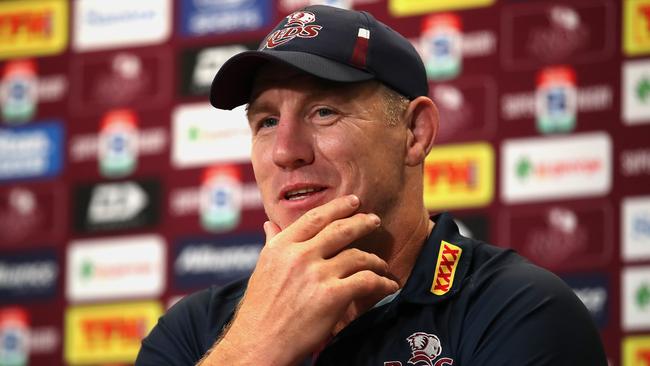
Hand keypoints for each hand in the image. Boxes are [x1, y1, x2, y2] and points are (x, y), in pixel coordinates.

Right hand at [203, 195, 398, 365]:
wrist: (259, 345)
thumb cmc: (259, 311)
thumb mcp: (262, 269)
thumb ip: (272, 244)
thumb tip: (269, 224)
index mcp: (281, 246)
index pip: (315, 218)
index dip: (338, 207)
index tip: (353, 202)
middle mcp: (300, 255)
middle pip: (340, 230)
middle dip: (362, 222)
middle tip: (375, 221)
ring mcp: (317, 274)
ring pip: (358, 256)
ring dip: (375, 260)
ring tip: (382, 265)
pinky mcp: (332, 295)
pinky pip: (367, 280)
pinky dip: (382, 282)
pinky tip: (388, 286)